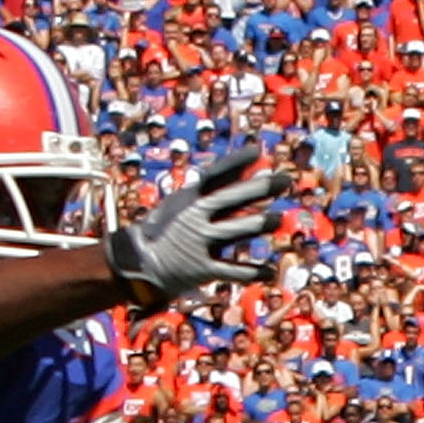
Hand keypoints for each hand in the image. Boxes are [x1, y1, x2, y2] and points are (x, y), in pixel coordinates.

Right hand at [103, 146, 281, 302]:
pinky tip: (270, 271)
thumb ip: (215, 186)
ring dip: (260, 223)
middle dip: (260, 188)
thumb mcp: (184, 201)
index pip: (214, 174)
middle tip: (285, 180)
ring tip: (279, 219)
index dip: (236, 162)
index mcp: (188, 198)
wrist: (138, 263)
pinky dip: (253, 271)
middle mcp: (193, 217)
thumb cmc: (168, 227)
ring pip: (236, 230)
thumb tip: (248, 162)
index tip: (257, 151)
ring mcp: (198, 243)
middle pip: (231, 198)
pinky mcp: (202, 269)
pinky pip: (232, 270)